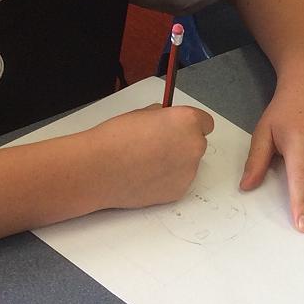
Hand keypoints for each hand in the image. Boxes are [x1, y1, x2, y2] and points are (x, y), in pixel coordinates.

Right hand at [86, 105, 213, 209]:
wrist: (98, 169)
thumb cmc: (116, 138)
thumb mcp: (143, 113)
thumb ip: (164, 116)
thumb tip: (167, 121)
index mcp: (188, 121)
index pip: (205, 122)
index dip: (190, 125)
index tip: (180, 129)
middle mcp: (194, 146)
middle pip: (198, 143)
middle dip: (183, 144)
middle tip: (158, 146)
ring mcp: (188, 171)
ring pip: (188, 164)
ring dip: (175, 163)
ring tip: (147, 162)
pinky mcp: (178, 191)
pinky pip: (178, 181)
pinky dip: (167, 179)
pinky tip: (146, 176)